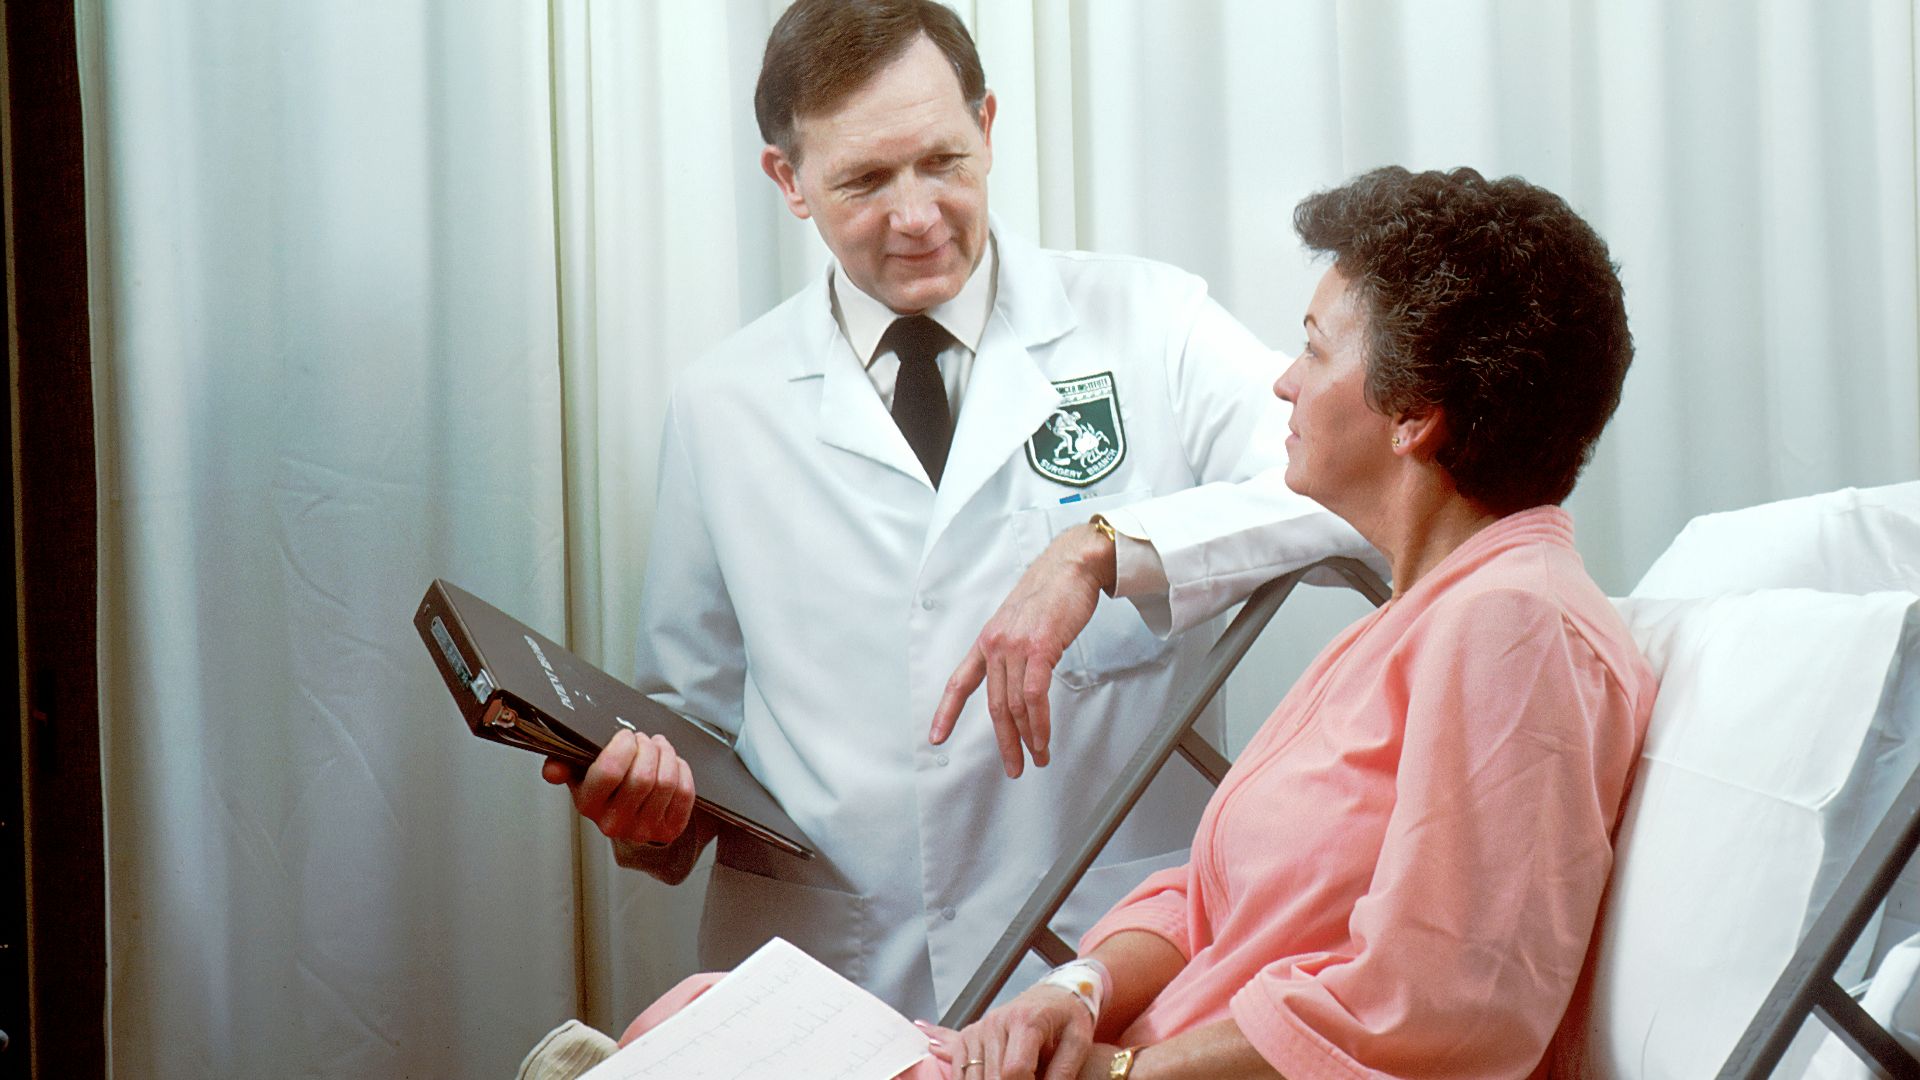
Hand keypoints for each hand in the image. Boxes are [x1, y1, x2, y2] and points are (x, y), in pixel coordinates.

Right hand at [541, 729, 695, 844]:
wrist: (627, 818)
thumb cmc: (605, 790)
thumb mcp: (578, 774)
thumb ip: (563, 765)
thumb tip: (553, 771)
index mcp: (588, 805)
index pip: (609, 772)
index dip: (623, 746)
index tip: (625, 736)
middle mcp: (615, 822)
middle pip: (643, 777)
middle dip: (648, 748)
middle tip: (644, 740)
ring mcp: (643, 829)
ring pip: (667, 782)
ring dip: (666, 755)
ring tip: (659, 747)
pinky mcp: (668, 830)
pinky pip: (684, 794)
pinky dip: (682, 771)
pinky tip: (673, 763)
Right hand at [925, 985, 1100, 1079]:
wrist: (1051, 996)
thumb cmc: (1066, 1018)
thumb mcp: (1078, 1041)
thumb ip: (1064, 1071)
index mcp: (1025, 1021)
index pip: (1014, 1070)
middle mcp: (996, 1022)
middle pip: (993, 1077)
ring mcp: (979, 1028)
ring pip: (974, 1077)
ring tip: (1016, 1078)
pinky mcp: (967, 1036)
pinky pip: (960, 1071)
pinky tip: (993, 1078)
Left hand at [929, 524, 1113, 777]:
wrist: (1070, 566)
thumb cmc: (1051, 591)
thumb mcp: (1020, 621)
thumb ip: (1014, 649)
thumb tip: (1019, 677)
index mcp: (987, 640)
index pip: (960, 682)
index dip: (946, 713)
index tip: (937, 737)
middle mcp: (995, 644)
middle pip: (994, 705)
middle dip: (1005, 742)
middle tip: (1013, 767)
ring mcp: (1015, 646)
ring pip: (1015, 705)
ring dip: (1027, 738)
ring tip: (1037, 757)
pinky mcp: (1039, 648)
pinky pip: (1034, 696)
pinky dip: (1039, 723)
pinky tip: (1044, 737)